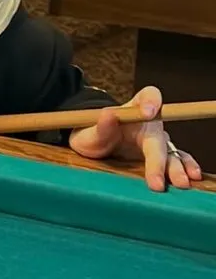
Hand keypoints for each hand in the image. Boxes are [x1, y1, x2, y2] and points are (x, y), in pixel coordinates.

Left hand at [68, 86, 202, 191]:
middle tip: (156, 179)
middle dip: (158, 158)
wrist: (93, 146)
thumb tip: (108, 114)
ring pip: (170, 152)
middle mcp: (151, 122)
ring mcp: (157, 141)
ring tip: (181, 182)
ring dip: (177, 167)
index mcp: (134, 108)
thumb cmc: (91, 134)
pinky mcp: (160, 156)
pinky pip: (175, 161)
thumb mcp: (88, 131)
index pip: (148, 96)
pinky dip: (183, 169)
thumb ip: (100, 125)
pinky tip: (190, 179)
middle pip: (159, 137)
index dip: (151, 102)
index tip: (147, 112)